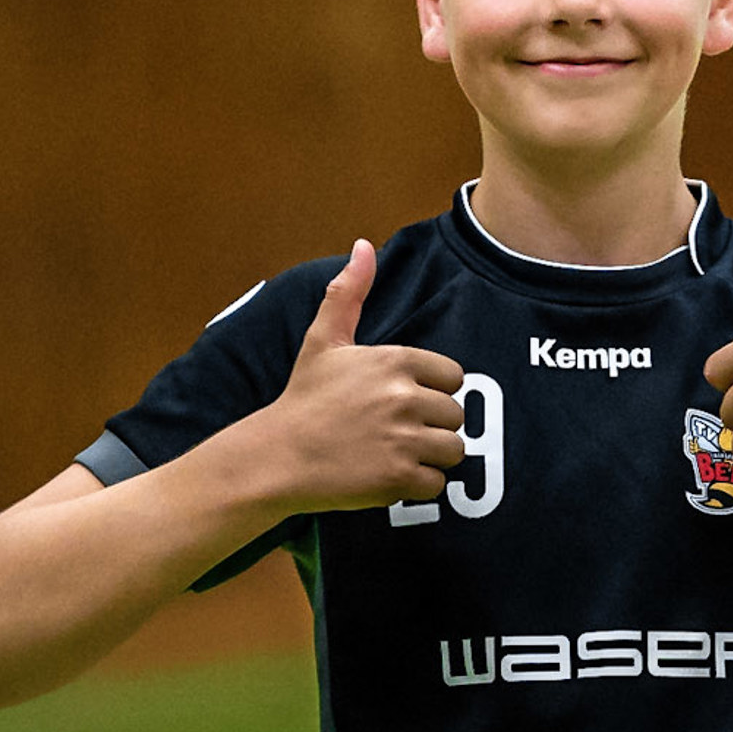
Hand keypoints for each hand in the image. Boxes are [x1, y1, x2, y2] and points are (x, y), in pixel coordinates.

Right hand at [267, 239, 468, 512]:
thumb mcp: (324, 340)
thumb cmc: (303, 398)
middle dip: (431, 425)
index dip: (431, 390)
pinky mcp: (399, 478)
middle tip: (394, 431)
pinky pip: (437, 484)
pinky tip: (387, 476)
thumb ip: (349, 293)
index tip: (401, 401)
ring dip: (430, 456)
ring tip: (395, 453)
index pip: (454, 377)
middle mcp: (405, 397)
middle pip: (456, 415)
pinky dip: (417, 485)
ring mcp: (404, 440)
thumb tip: (363, 246)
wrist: (276, 456)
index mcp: (395, 361)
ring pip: (453, 450)